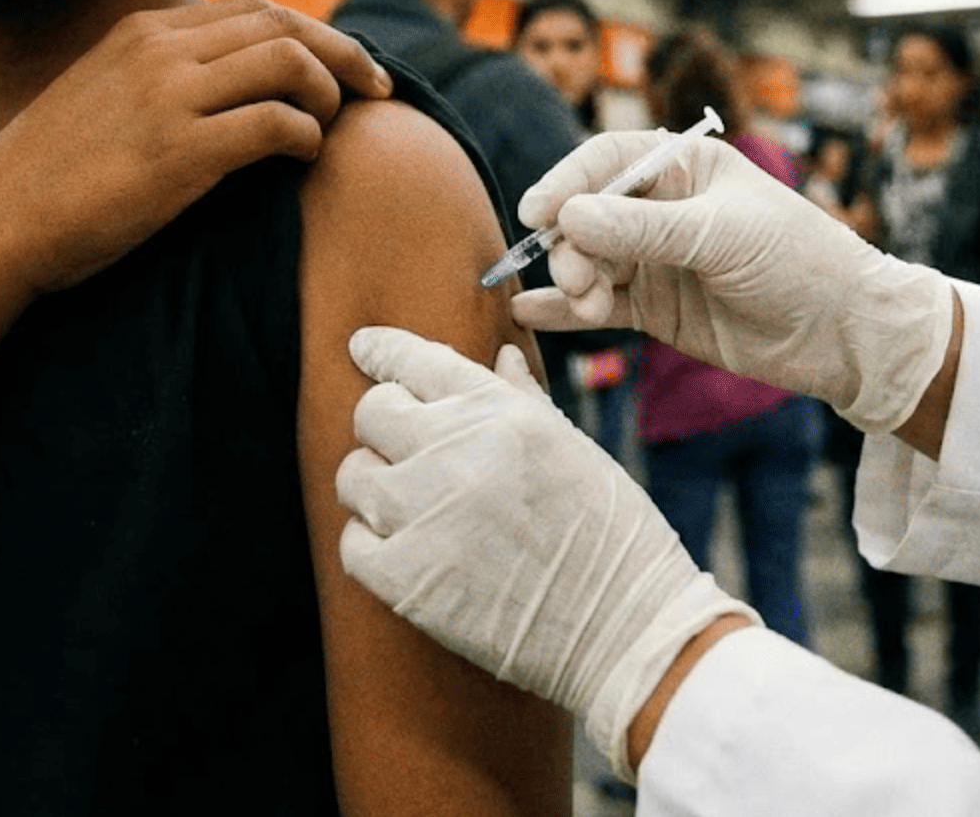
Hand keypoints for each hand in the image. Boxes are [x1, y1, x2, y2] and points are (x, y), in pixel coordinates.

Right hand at [0, 0, 391, 297]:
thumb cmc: (49, 179)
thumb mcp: (99, 99)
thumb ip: (156, 79)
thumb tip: (220, 89)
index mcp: (142, 32)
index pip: (254, 9)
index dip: (315, 33)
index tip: (346, 66)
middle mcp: (158, 51)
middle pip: (284, 25)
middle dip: (345, 53)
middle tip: (379, 90)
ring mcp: (168, 97)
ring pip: (289, 62)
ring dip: (329, 92)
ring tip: (334, 126)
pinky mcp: (180, 152)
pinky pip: (275, 124)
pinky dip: (306, 136)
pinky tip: (303, 158)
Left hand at [337, 326, 755, 779]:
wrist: (626, 632)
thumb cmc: (611, 538)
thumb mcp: (573, 448)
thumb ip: (521, 399)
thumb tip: (499, 356)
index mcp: (500, 413)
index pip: (413, 360)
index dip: (381, 350)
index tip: (364, 348)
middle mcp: (454, 453)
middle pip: (372, 413)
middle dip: (386, 426)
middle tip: (412, 453)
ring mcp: (424, 515)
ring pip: (354, 476)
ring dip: (378, 488)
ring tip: (419, 510)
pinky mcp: (404, 580)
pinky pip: (353, 543)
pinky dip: (375, 548)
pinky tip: (414, 555)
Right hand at [511, 133, 952, 435]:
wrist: (843, 333)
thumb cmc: (798, 261)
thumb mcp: (721, 236)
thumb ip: (644, 230)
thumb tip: (567, 218)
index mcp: (685, 167)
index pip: (607, 160)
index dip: (567, 181)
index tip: (537, 213)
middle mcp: (663, 208)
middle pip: (587, 215)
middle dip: (572, 245)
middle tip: (579, 280)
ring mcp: (655, 259)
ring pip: (588, 261)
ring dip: (573, 280)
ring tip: (585, 306)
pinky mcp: (654, 307)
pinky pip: (596, 305)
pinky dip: (564, 309)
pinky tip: (529, 314)